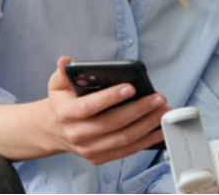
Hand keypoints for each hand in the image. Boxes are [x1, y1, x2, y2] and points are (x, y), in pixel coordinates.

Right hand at [46, 56, 169, 164]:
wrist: (55, 130)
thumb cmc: (63, 102)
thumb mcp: (58, 84)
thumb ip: (64, 72)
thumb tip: (65, 61)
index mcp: (66, 114)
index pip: (89, 107)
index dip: (110, 97)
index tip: (131, 87)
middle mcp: (77, 134)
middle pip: (112, 124)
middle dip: (139, 110)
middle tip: (158, 98)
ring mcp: (89, 149)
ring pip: (123, 139)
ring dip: (147, 125)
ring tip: (163, 110)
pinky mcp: (100, 157)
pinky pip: (126, 150)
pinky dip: (146, 141)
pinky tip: (159, 129)